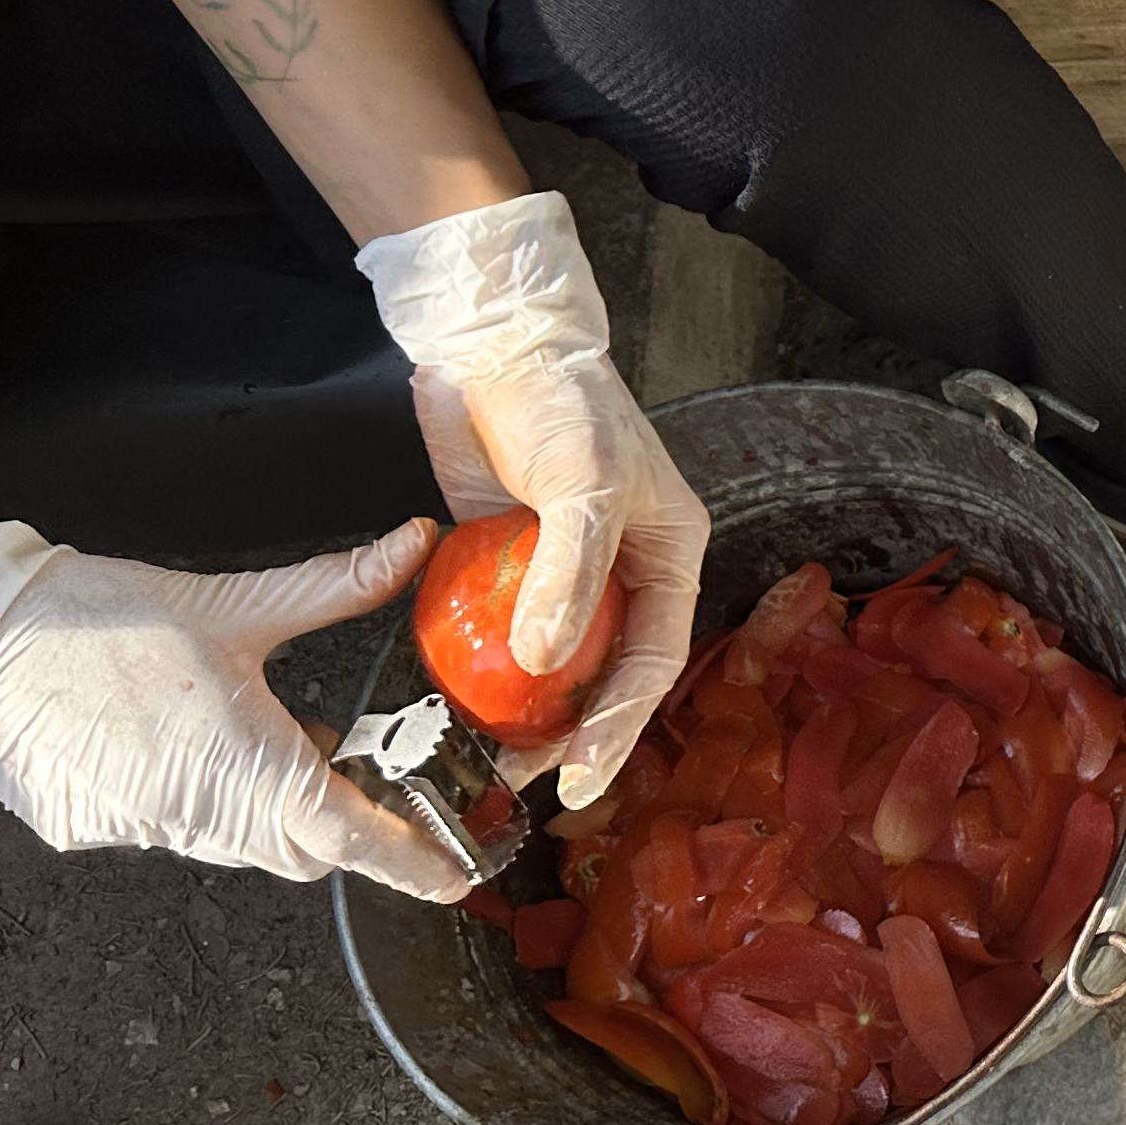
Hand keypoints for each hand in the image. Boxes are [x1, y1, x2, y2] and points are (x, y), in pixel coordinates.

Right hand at [0, 521, 470, 895]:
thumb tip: (408, 548)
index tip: (454, 878)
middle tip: (359, 766)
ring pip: (241, 841)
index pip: (350, 838)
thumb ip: (336, 586)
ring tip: (266, 730)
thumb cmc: (99, 622)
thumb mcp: (236, 604)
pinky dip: (209, 798)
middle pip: (302, 849)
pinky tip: (194, 741)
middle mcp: (199, 815)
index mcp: (245, 766)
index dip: (410, 861)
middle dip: (341, 820)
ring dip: (272, 803)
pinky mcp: (97, 828)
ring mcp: (144, 829)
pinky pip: (179, 828)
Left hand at [358, 191, 707, 801]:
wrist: (495, 345)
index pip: (654, 658)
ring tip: (489, 751)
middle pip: (607, 670)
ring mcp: (562, 566)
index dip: (622, 725)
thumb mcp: (580, 484)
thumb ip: (566, 576)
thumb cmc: (562, 403)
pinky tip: (456, 695)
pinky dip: (482, 662)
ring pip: (554, 656)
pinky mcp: (507, 557)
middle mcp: (623, 569)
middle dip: (573, 729)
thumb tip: (545, 666)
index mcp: (668, 553)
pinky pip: (500, 624)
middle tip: (526, 775)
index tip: (581, 779)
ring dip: (527, 705)